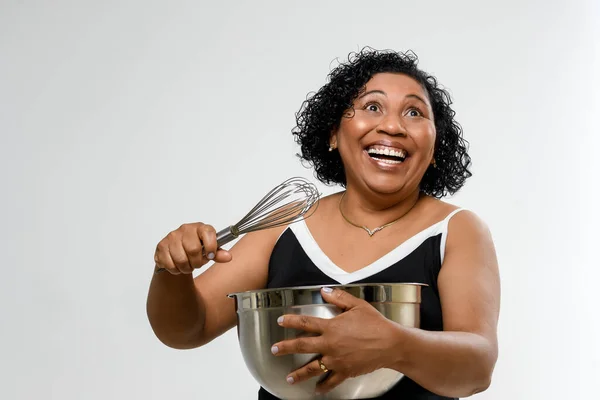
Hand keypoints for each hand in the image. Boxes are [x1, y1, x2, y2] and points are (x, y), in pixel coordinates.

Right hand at [154, 223, 231, 274]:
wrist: (177, 252)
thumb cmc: (196, 249)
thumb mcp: (209, 251)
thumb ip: (218, 254)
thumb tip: (228, 257)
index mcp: (200, 227)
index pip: (208, 233)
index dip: (211, 247)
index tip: (210, 255)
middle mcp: (185, 229)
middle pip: (193, 249)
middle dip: (197, 262)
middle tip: (197, 264)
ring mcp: (172, 236)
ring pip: (181, 259)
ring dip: (186, 268)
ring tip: (187, 265)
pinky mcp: (161, 246)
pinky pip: (169, 263)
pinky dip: (175, 269)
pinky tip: (177, 265)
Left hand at [271, 287, 401, 393]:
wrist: (391, 344)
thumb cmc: (375, 323)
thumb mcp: (357, 305)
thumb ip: (339, 298)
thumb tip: (324, 291)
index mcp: (331, 327)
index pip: (305, 323)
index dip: (291, 321)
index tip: (281, 321)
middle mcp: (330, 344)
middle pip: (303, 346)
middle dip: (286, 348)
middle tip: (274, 350)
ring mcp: (337, 360)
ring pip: (313, 368)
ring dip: (299, 373)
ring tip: (289, 378)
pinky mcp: (345, 371)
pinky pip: (332, 381)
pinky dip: (323, 386)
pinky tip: (316, 390)